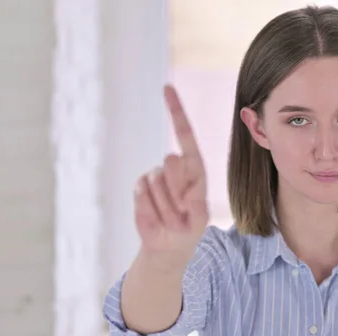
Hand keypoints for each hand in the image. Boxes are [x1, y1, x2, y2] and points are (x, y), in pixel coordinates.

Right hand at [133, 84, 207, 271]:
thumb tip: (170, 156)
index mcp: (195, 169)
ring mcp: (155, 177)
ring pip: (155, 183)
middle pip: (170, 164)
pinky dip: (149, 209)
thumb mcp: (197, 215)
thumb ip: (189, 190)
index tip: (167, 88)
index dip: (176, 112)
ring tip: (170, 218)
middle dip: (175, 191)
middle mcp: (174, 168)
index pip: (185, 135)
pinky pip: (140, 193)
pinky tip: (156, 217)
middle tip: (180, 212)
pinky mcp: (139, 187)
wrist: (168, 246)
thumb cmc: (189, 228)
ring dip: (164, 207)